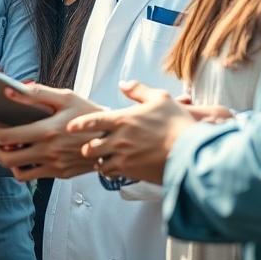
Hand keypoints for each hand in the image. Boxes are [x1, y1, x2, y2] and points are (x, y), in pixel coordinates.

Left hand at [0, 82, 104, 180]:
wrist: (115, 139)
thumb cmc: (89, 114)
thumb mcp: (65, 97)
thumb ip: (36, 94)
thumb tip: (8, 89)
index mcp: (48, 131)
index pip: (6, 136)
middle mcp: (48, 151)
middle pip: (4, 157)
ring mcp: (53, 166)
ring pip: (15, 170)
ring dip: (0, 157)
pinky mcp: (59, 174)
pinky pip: (31, 176)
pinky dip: (18, 167)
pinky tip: (16, 153)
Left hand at [66, 80, 230, 183]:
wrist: (190, 152)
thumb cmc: (176, 123)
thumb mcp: (159, 98)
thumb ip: (138, 90)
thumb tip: (124, 84)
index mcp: (123, 120)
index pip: (92, 121)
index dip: (79, 125)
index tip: (69, 127)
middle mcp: (120, 140)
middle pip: (90, 148)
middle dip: (87, 147)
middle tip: (88, 145)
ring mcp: (125, 158)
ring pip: (100, 164)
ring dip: (98, 161)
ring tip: (101, 158)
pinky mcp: (132, 173)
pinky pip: (113, 175)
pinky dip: (110, 171)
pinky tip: (115, 167)